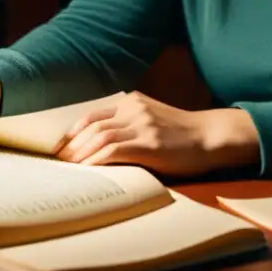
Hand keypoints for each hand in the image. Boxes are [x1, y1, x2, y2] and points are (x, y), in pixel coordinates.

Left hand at [53, 91, 259, 176]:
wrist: (210, 136)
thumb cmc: (181, 133)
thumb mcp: (152, 119)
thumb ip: (129, 123)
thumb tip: (99, 143)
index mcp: (132, 101)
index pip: (93, 114)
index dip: (73, 131)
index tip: (62, 147)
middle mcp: (134, 108)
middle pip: (92, 125)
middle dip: (72, 144)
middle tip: (61, 162)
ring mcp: (142, 124)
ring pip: (99, 136)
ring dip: (81, 154)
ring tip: (70, 168)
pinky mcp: (150, 143)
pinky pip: (114, 150)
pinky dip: (96, 160)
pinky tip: (88, 170)